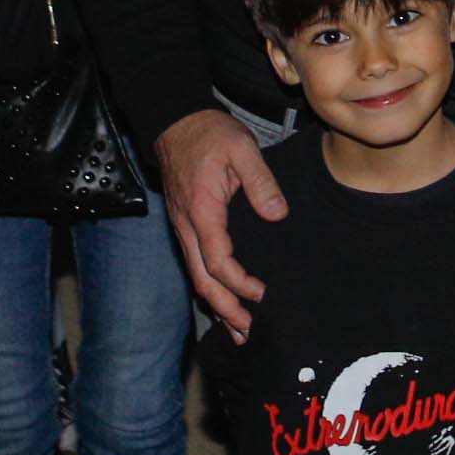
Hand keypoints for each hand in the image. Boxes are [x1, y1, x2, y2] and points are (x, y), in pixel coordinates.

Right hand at [159, 106, 287, 332]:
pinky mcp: (185, 226)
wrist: (176, 122)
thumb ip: (261, 183)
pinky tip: (222, 301)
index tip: (261, 294)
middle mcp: (187, 227)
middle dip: (225, 310)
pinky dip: (209, 288)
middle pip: (202, 281)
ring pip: (196, 277)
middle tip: (248, 332)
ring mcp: (183, 228)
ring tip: (237, 330)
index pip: (219, 262)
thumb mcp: (241, 149)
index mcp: (202, 212)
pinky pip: (195, 265)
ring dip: (216, 305)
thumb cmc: (210, 134)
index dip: (239, 284)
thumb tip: (278, 214)